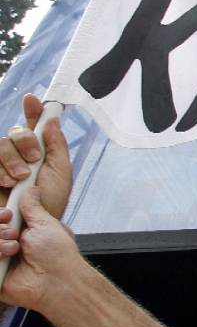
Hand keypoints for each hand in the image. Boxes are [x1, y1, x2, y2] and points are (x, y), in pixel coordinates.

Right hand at [0, 95, 71, 219]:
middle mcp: (18, 156)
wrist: (33, 227)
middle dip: (24, 144)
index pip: (33, 125)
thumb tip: (53, 118)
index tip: (33, 99)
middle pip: (14, 134)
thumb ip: (56, 146)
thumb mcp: (60, 173)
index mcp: (37, 152)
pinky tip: (7, 183)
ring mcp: (2, 167)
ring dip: (10, 161)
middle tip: (33, 160)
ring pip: (0, 146)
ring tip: (19, 180)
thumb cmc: (50, 203)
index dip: (32, 110)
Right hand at [0, 187, 87, 312]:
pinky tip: (4, 258)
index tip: (8, 215)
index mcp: (21, 234)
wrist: (58, 281)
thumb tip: (32, 190)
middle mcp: (7, 247)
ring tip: (13, 249)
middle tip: (14, 235)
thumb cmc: (58, 255)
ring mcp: (0, 262)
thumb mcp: (46, 224)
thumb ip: (33, 207)